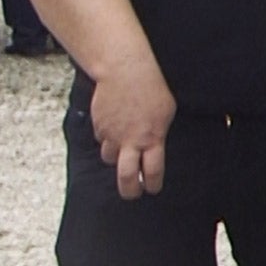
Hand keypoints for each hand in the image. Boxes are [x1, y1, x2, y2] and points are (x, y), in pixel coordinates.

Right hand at [90, 61, 176, 199]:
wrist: (125, 71)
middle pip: (126, 177)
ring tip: (125, 150)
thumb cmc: (152, 88)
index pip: (152, 171)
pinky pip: (102, 139)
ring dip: (117, 158)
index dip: (152, 184)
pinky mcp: (98, 126)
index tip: (152, 189)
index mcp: (153, 138)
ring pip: (110, 158)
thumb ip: (159, 133)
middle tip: (132, 194)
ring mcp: (112, 135)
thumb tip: (155, 147)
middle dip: (129, 190)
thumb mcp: (166, 112)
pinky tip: (115, 125)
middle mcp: (130, 140)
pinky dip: (108, 138)